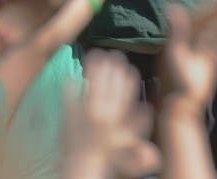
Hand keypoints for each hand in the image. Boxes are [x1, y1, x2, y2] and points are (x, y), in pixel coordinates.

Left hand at [62, 50, 160, 178]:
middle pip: (111, 81)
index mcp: (119, 117)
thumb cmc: (106, 152)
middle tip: (114, 53)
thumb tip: (147, 107)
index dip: (128, 75)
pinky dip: (72, 81)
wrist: (83, 164)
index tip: (127, 65)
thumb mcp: (126, 138)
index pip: (127, 89)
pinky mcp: (69, 113)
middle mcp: (104, 112)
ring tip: (95, 53)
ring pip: (92, 82)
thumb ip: (138, 123)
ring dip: (95, 65)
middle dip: (114, 64)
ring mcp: (85, 111)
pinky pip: (70, 92)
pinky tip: (74, 72)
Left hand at [159, 0, 216, 111]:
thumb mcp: (174, 54)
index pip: (203, 14)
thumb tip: (173, 6)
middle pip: (215, 18)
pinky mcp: (212, 58)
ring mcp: (203, 47)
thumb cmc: (176, 82)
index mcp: (181, 33)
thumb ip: (177, 30)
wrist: (181, 108)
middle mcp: (192, 37)